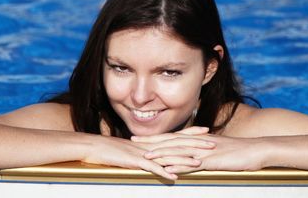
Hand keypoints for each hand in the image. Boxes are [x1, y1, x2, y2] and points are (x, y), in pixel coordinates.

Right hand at [80, 127, 213, 180]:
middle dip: (195, 144)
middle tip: (213, 143)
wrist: (93, 147)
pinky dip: (162, 172)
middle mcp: (149, 144)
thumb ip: (145, 151)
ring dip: (183, 160)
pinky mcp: (133, 162)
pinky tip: (173, 176)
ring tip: (200, 163)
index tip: (206, 130)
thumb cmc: (110, 150)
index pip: (174, 135)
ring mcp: (142, 153)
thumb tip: (155, 156)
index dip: (191, 133)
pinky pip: (150, 168)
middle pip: (176, 143)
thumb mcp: (131, 149)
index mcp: (150, 141)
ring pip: (167, 155)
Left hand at [131, 132, 266, 174]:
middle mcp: (198, 142)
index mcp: (198, 139)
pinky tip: (168, 170)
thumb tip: (192, 157)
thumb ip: (203, 152)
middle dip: (150, 142)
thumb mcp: (217, 151)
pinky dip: (179, 166)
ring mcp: (203, 151)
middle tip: (131, 141)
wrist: (256, 151)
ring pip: (178, 152)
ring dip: (160, 155)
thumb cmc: (239, 152)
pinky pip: (192, 164)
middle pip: (169, 141)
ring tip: (144, 158)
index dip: (155, 137)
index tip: (139, 138)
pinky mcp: (211, 160)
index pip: (172, 137)